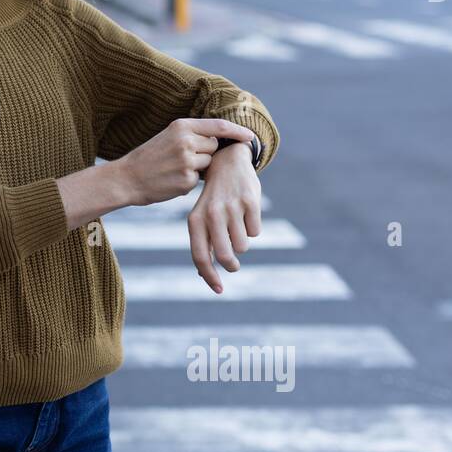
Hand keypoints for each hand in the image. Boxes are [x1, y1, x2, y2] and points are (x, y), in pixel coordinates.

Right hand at [120, 117, 258, 206]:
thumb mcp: (168, 136)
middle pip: (214, 146)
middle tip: (181, 158)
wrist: (126, 178)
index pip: (219, 126)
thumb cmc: (148, 158)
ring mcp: (187, 161)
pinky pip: (198, 180)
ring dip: (198, 168)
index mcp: (181, 126)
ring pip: (208, 164)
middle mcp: (186, 140)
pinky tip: (171, 180)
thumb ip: (192, 135)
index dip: (238, 131)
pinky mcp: (186, 180)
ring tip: (174, 169)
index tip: (250, 137)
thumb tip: (220, 140)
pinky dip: (188, 182)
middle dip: (205, 153)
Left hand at [188, 142, 261, 293]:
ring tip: (236, 225)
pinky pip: (256, 231)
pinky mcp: (250, 202)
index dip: (210, 276)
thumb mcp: (201, 216)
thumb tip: (204, 275)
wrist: (227, 161)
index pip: (200, 256)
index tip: (218, 290)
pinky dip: (252, 228)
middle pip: (224, 256)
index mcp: (195, 220)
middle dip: (231, 265)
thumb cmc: (213, 198)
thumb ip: (202, 244)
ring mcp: (231, 208)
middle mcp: (211, 214)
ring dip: (242, 242)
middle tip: (233, 265)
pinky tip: (245, 212)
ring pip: (243, 245)